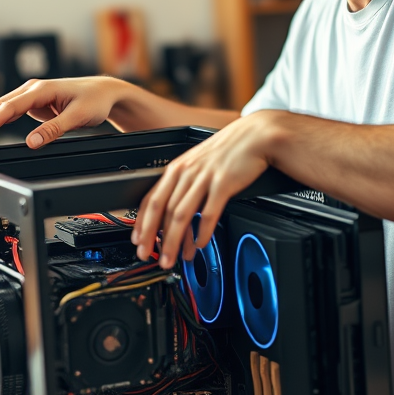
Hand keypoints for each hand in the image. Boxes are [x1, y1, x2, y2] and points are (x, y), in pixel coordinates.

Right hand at [0, 76, 127, 150]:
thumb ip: (54, 129)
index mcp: (40, 89)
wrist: (104, 92)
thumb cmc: (94, 100)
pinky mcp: (32, 105)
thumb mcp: (78, 116)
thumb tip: (31, 143)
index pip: (7, 108)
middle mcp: (31, 90)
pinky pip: (6, 115)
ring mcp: (29, 97)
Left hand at [131, 111, 280, 268]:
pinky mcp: (223, 183)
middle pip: (163, 210)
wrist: (255, 136)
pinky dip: (202, 231)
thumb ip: (184, 184)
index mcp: (177, 168)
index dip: (141, 223)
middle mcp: (187, 173)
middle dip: (153, 237)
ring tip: (173, 258)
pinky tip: (200, 243)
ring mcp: (204, 177)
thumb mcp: (198, 163)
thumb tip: (173, 211)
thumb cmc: (227, 152)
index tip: (138, 241)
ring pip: (181, 214)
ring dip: (174, 241)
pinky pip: (209, 212)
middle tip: (150, 256)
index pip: (151, 199)